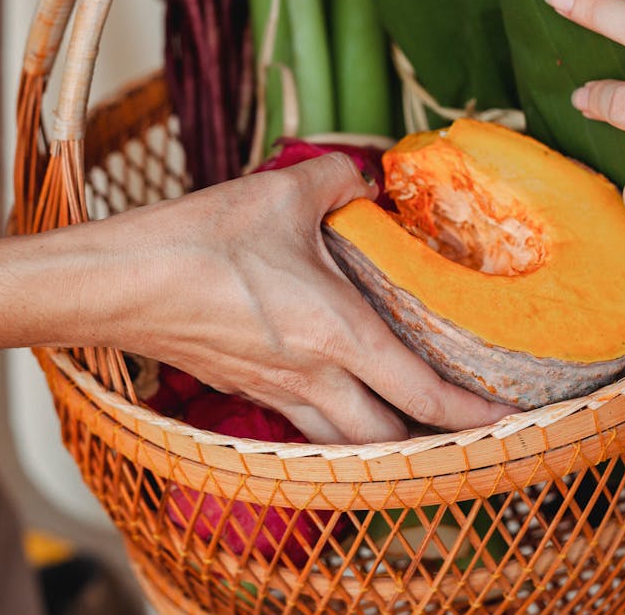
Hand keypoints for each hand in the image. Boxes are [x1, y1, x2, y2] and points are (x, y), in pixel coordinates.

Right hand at [93, 153, 513, 443]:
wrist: (119, 283)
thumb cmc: (199, 241)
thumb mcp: (280, 193)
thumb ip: (338, 180)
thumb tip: (366, 179)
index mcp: (337, 334)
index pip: (422, 392)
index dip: (472, 413)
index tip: (505, 417)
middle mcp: (312, 377)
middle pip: (387, 442)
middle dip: (429, 442)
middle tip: (460, 422)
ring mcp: (274, 392)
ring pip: (344, 444)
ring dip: (380, 440)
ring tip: (406, 418)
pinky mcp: (244, 389)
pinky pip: (305, 425)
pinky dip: (334, 423)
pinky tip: (338, 393)